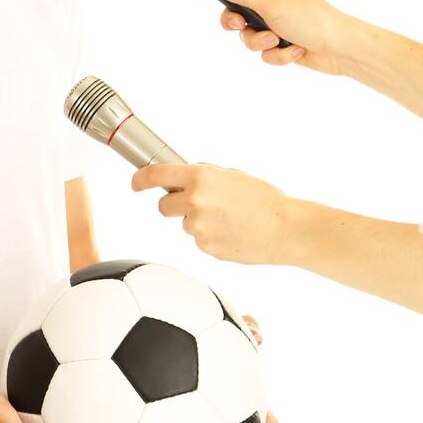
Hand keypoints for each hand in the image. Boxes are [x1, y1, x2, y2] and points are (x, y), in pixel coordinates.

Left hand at [132, 162, 296, 263]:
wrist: (286, 228)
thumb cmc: (264, 200)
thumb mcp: (232, 175)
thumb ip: (204, 175)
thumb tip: (184, 177)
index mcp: (200, 178)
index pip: (156, 175)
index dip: (140, 179)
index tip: (136, 183)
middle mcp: (195, 201)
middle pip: (164, 206)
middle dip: (176, 205)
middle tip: (200, 204)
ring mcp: (199, 227)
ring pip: (184, 224)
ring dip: (198, 221)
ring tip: (227, 219)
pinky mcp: (206, 247)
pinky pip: (199, 240)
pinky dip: (210, 236)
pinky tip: (231, 232)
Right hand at [202, 0, 353, 74]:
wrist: (341, 50)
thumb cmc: (314, 20)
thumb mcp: (272, 5)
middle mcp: (275, 0)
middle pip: (239, 9)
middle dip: (239, 23)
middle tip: (241, 25)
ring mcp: (278, 22)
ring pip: (249, 34)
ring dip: (261, 42)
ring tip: (278, 41)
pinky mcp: (282, 42)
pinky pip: (265, 50)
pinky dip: (276, 55)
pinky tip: (293, 50)